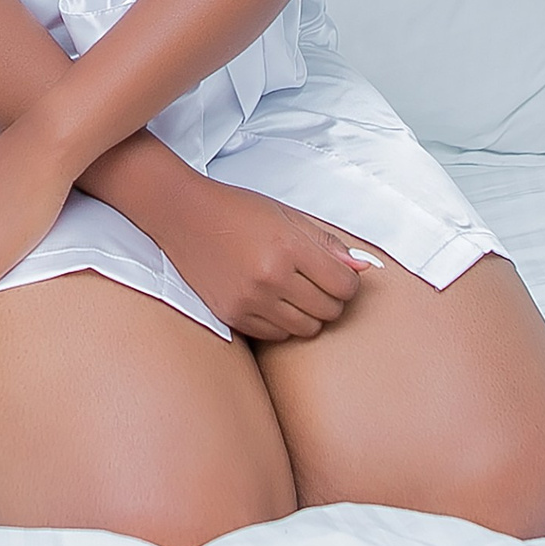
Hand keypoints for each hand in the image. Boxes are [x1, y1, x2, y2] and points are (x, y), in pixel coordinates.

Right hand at [154, 179, 380, 342]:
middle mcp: (271, 277)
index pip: (344, 285)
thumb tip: (361, 268)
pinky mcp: (232, 316)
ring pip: (306, 329)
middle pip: (329, 310)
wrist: (183, 215)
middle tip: (316, 281)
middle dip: (331, 298)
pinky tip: (273, 300)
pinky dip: (283, 323)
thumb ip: (326, 243)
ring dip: (309, 313)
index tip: (338, 274)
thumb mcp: (287, 215)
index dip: (348, 282)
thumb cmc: (236, 209)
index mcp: (288, 247)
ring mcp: (250, 300)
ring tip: (295, 291)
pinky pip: (277, 335)